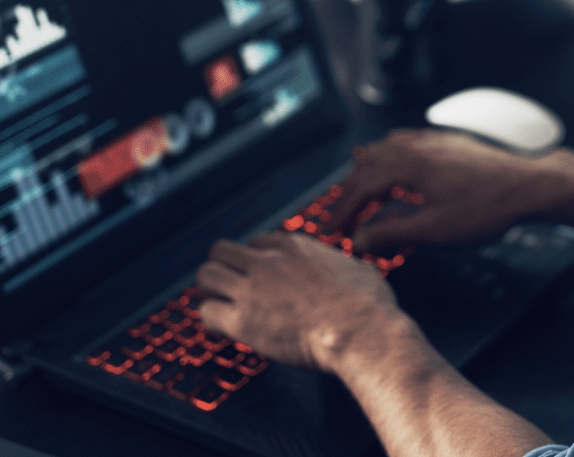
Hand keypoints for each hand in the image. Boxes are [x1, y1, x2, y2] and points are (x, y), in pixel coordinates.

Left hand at [196, 232, 400, 372]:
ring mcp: (253, 288)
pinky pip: (207, 312)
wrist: (361, 331)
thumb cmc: (367, 305)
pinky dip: (212, 321)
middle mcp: (269, 261)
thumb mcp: (361, 269)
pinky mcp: (243, 320)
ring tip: (222, 305)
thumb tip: (356, 269)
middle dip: (223, 267)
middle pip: (221, 250)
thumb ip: (347, 265)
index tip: (259, 275)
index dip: (256, 259)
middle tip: (230, 287)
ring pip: (205, 275)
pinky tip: (224, 328)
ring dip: (211, 291)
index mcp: (295, 247)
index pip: (257, 241)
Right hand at [325, 129, 563, 252]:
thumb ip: (392, 234)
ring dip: (368, 171)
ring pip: (387, 149)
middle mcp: (417, 146)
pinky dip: (392, 156)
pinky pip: (409, 143)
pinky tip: (398, 165)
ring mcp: (435, 140)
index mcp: (408, 164)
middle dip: (349, 191)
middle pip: (368, 164)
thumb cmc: (489, 206)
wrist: (530, 184)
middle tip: (339, 215)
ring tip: (360, 191)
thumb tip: (360, 240)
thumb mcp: (434, 230)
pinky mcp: (451, 142)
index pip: (360, 187)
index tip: (330, 229)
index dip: (341, 211)